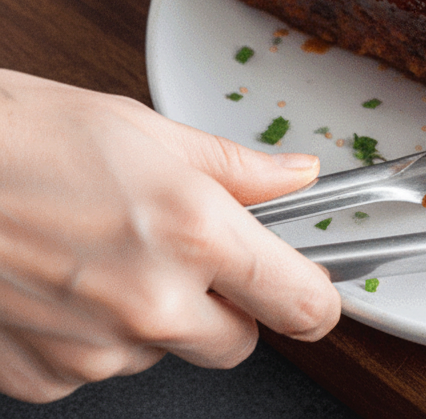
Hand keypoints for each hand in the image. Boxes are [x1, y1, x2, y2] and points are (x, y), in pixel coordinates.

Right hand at [0, 71, 339, 402]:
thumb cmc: (23, 139)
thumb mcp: (147, 132)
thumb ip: (239, 169)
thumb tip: (298, 176)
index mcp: (195, 232)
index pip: (302, 303)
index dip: (313, 298)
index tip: (307, 287)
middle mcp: (154, 302)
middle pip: (239, 342)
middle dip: (227, 307)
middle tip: (186, 256)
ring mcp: (97, 349)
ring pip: (165, 356)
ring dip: (153, 320)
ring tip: (103, 255)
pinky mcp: (45, 378)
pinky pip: (98, 370)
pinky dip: (91, 337)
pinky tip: (63, 284)